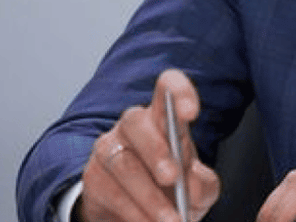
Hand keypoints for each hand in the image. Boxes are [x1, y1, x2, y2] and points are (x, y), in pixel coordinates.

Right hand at [78, 69, 220, 221]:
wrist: (140, 218)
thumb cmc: (174, 192)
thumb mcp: (198, 189)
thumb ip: (202, 183)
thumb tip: (193, 181)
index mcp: (164, 118)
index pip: (167, 88)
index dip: (178, 92)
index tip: (191, 112)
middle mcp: (133, 127)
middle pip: (136, 122)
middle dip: (156, 151)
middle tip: (173, 178)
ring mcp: (109, 149)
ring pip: (123, 163)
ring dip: (149, 196)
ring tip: (171, 220)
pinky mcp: (92, 178)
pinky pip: (111, 192)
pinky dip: (134, 213)